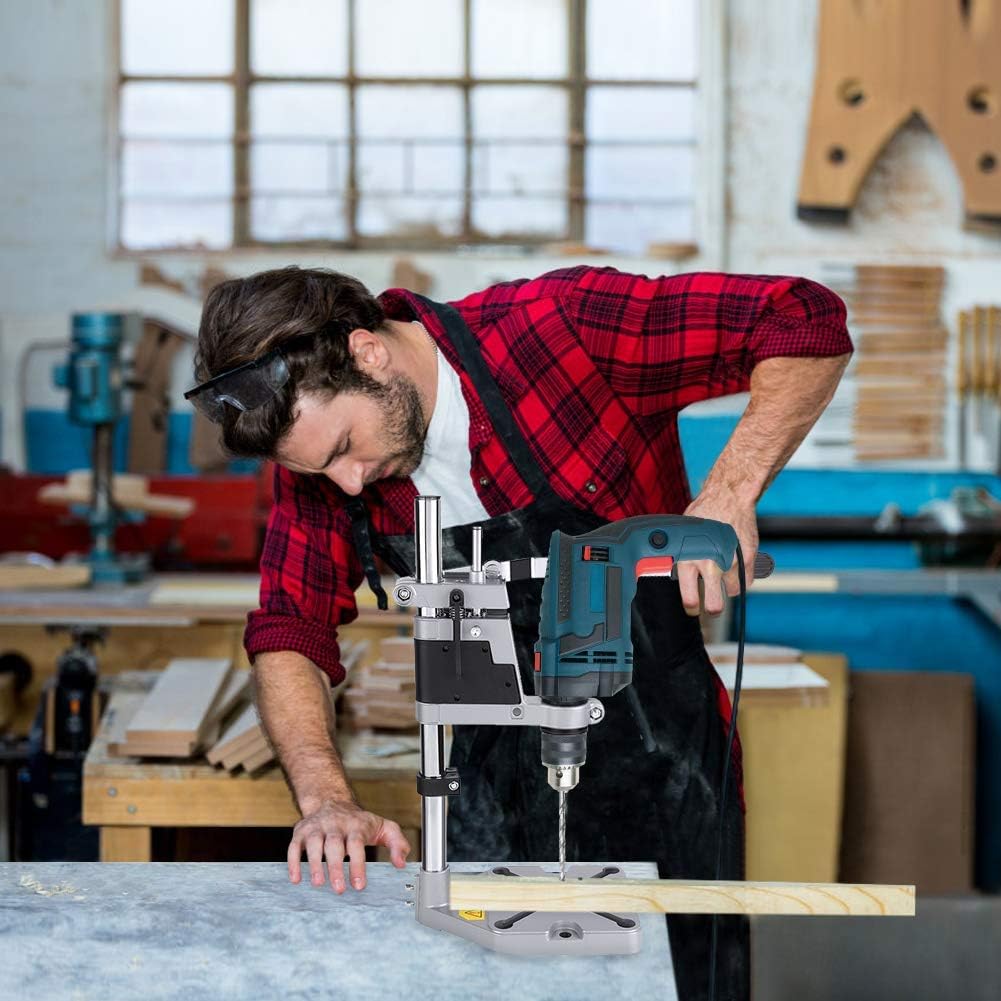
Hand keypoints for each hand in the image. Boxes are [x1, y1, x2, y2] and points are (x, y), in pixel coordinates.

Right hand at [288, 799, 410, 892]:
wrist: (331, 800)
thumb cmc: (359, 822)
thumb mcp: (384, 827)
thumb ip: (397, 843)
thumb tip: (401, 864)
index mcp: (356, 825)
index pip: (356, 844)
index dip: (357, 864)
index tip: (359, 884)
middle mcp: (335, 825)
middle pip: (334, 845)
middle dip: (335, 867)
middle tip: (339, 889)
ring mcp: (317, 827)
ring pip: (313, 844)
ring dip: (314, 864)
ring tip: (318, 883)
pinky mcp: (301, 832)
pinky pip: (294, 846)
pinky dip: (293, 862)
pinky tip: (296, 879)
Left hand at [678, 493, 759, 615]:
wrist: (728, 497)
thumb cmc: (702, 513)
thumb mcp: (683, 535)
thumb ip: (682, 556)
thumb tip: (673, 572)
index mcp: (689, 560)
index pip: (690, 597)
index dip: (692, 607)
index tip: (693, 609)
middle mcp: (710, 565)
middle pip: (715, 605)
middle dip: (713, 609)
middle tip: (712, 608)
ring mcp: (731, 563)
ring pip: (732, 592)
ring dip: (728, 587)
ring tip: (723, 575)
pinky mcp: (748, 559)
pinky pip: (747, 581)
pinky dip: (743, 578)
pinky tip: (736, 567)